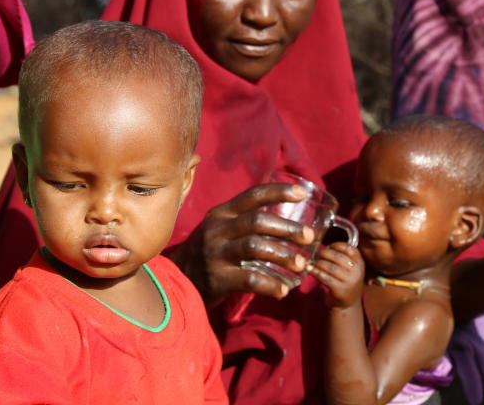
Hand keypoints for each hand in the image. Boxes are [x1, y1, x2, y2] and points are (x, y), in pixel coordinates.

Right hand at [170, 183, 316, 303]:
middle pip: (258, 221)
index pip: (253, 195)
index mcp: (222, 213)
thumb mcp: (220, 229)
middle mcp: (217, 229)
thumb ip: (245, 222)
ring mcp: (215, 253)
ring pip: (255, 247)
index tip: (303, 193)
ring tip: (302, 265)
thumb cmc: (208, 253)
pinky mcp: (216, 278)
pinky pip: (249, 279)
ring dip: (283, 255)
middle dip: (288, 228)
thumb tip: (289, 223)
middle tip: (309, 236)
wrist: (174, 281)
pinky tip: (283, 291)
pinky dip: (270, 285)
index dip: (279, 192)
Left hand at [308, 242, 363, 307]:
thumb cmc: (345, 282)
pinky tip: (310, 270)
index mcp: (360, 263)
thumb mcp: (350, 269)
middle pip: (337, 257)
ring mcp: (349, 281)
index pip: (349, 249)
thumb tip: (325, 248)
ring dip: (318, 263)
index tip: (328, 247)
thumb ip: (343, 257)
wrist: (347, 304)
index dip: (336, 245)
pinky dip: (316, 272)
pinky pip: (325, 278)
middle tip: (316, 255)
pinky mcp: (340, 290)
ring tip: (313, 263)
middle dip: (324, 254)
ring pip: (330, 267)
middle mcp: (357, 271)